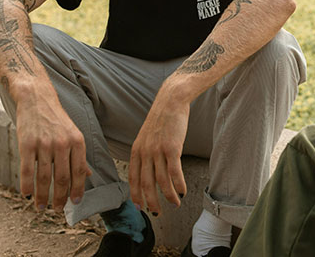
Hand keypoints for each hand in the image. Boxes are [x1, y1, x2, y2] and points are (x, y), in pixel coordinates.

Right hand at [15, 85, 90, 211]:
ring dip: (43, 196)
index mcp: (77, 141)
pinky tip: (27, 194)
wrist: (36, 98)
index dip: (77, 190)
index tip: (75, 203)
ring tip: (41, 207)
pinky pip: (27, 170)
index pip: (79, 172)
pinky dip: (27, 185)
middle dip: (60, 198)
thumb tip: (89, 176)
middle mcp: (63, 143)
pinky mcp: (26, 144)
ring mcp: (44, 144)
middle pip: (63, 178)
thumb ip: (79, 155)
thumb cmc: (56, 119)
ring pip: (45, 178)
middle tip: (57, 209)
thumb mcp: (74, 133)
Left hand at [129, 91, 188, 214]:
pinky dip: (179, 185)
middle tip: (157, 213)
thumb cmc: (162, 118)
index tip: (140, 207)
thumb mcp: (147, 136)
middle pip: (145, 184)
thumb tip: (149, 169)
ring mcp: (158, 150)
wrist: (171, 101)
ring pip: (161, 181)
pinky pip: (174, 173)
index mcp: (136, 150)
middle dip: (151, 202)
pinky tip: (183, 191)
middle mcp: (144, 152)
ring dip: (168, 196)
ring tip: (175, 203)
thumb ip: (146, 152)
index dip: (136, 194)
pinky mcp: (172, 148)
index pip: (132, 178)